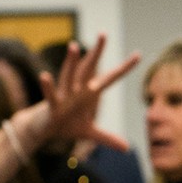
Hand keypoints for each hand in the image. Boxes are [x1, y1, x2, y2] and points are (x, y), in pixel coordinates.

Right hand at [36, 34, 140, 151]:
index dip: (124, 68)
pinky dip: (48, 87)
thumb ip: (108, 138)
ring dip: (72, 62)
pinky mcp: (52, 106)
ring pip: (69, 76)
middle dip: (97, 53)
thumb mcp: (89, 134)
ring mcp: (64, 96)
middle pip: (89, 68)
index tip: (138, 55)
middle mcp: (78, 90)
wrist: (43, 131)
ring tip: (75, 46)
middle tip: (103, 34)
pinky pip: (50, 95)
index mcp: (89, 94)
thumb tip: (127, 148)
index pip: (110, 78)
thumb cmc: (65, 126)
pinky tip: (45, 76)